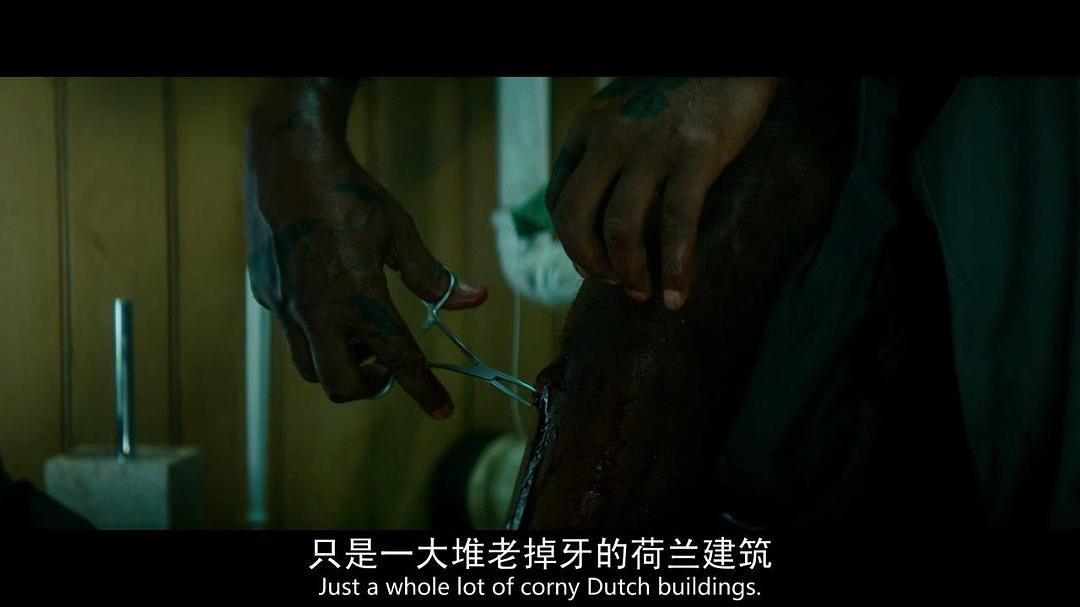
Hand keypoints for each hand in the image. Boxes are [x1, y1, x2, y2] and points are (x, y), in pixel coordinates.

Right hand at [246, 78, 485, 418]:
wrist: (288, 158)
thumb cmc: (349, 193)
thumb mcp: (399, 233)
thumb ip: (432, 276)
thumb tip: (475, 298)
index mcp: (358, 296)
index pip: (398, 359)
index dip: (423, 389)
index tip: (442, 410)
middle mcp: (316, 310)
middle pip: (340, 386)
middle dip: (370, 386)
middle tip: (388, 364)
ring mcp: (285, 305)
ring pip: (311, 367)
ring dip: (342, 363)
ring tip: (362, 332)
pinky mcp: (266, 293)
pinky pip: (293, 333)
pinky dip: (318, 333)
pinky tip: (331, 300)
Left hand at [546, 77, 776, 309]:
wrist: (731, 58)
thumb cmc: (682, 91)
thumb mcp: (624, 112)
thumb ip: (607, 151)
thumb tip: (603, 210)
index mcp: (587, 127)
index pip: (557, 199)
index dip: (570, 243)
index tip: (592, 265)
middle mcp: (609, 137)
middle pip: (575, 218)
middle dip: (589, 263)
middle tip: (614, 284)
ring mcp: (651, 147)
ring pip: (620, 228)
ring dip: (628, 272)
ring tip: (643, 292)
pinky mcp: (696, 155)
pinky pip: (677, 223)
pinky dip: (676, 267)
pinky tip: (678, 294)